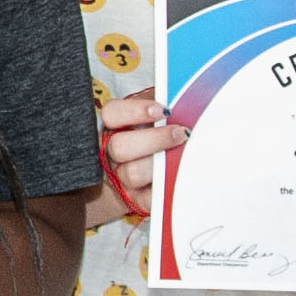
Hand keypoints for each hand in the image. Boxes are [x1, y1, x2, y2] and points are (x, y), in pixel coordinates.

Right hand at [91, 89, 180, 223]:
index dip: (135, 111)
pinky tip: (178, 177)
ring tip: (182, 155)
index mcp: (113, 127)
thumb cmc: (153, 138)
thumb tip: (182, 95)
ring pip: (132, 173)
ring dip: (160, 164)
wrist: (147, 177)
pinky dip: (165, 187)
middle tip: (181, 134)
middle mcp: (112, 153)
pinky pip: (149, 198)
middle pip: (120, 147)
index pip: (112, 114)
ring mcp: (122, 178)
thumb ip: (161, 106)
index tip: (163, 111)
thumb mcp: (154, 117)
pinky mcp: (137, 199)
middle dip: (154, 140)